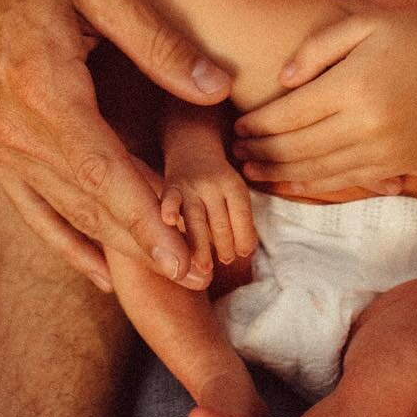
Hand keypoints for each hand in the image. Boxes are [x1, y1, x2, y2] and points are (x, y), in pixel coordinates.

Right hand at [0, 0, 230, 287]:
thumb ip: (158, 41)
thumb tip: (216, 87)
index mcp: (45, 89)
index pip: (103, 173)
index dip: (146, 222)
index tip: (183, 260)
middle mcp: (14, 130)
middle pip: (88, 205)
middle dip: (145, 246)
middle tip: (200, 277)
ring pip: (65, 212)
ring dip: (116, 247)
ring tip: (170, 277)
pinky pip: (33, 209)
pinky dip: (70, 243)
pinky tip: (103, 271)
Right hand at [161, 156, 256, 282]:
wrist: (192, 149)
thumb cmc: (218, 184)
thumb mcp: (235, 194)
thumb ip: (240, 221)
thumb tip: (247, 252)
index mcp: (233, 186)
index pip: (242, 216)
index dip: (243, 238)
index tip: (242, 253)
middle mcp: (213, 184)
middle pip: (220, 222)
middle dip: (224, 246)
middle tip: (225, 260)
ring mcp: (191, 186)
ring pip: (196, 219)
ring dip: (201, 245)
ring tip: (205, 267)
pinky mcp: (171, 187)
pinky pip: (170, 199)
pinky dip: (170, 209)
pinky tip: (170, 221)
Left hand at [231, 12, 416, 192]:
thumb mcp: (364, 23)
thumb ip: (317, 49)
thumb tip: (282, 79)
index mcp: (354, 85)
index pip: (290, 115)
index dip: (257, 125)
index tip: (237, 126)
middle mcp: (368, 124)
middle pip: (298, 149)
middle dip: (262, 153)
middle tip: (236, 152)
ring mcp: (386, 150)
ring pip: (320, 172)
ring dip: (283, 174)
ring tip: (255, 170)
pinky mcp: (400, 164)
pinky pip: (349, 182)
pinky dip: (317, 184)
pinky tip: (296, 181)